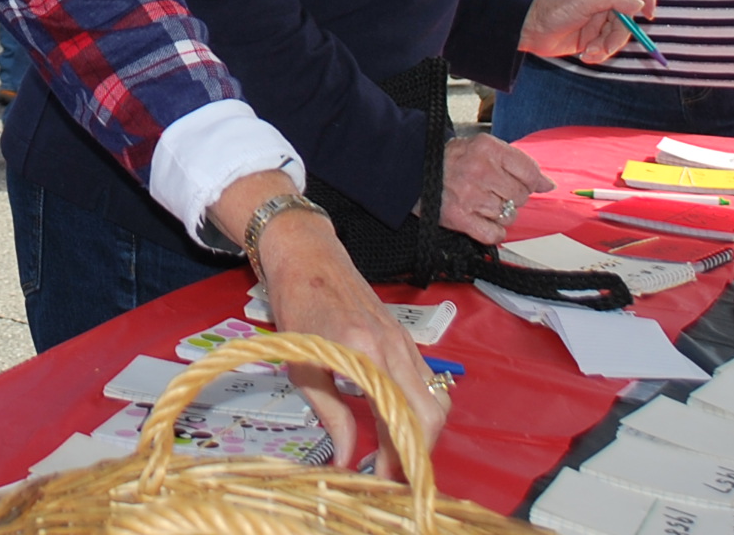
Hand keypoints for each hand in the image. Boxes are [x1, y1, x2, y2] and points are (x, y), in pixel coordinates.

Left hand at [217, 184, 444, 471]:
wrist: (307, 255)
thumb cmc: (296, 305)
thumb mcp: (302, 367)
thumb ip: (330, 415)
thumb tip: (348, 458)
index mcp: (365, 354)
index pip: (400, 418)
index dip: (398, 456)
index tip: (384, 478)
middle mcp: (393, 347)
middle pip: (434, 413)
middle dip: (420, 449)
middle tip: (394, 470)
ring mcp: (404, 340)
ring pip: (436, 398)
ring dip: (422, 430)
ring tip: (395, 450)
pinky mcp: (404, 336)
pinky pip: (427, 380)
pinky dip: (420, 407)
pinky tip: (396, 419)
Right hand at [437, 131, 553, 242]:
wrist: (412, 168)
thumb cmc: (449, 159)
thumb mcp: (483, 147)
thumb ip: (517, 162)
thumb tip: (547, 184)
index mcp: (487, 148)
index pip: (530, 172)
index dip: (530, 181)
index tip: (523, 183)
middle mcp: (480, 170)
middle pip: (521, 196)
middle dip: (512, 196)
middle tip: (494, 190)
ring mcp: (470, 195)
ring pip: (509, 216)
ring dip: (500, 214)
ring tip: (482, 202)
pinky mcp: (460, 217)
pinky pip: (494, 234)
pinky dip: (493, 232)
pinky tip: (483, 221)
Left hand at [520, 0, 655, 64]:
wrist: (530, 30)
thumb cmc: (554, 8)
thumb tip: (639, 4)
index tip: (649, 13)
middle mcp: (603, 2)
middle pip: (628, 18)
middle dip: (620, 34)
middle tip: (608, 44)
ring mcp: (598, 21)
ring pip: (619, 36)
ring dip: (607, 47)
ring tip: (590, 52)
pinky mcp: (592, 38)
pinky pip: (607, 48)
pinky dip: (599, 54)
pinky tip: (586, 55)